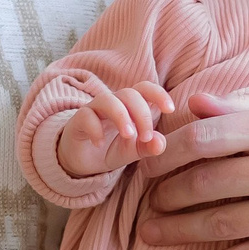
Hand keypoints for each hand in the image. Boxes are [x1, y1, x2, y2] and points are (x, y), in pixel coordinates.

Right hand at [53, 77, 175, 178]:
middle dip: (142, 114)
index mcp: (131, 106)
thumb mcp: (133, 151)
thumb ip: (148, 146)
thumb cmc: (111, 148)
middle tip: (146, 137)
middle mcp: (114, 103)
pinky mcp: (78, 120)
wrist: (83, 161)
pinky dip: (95, 129)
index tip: (170, 109)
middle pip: (129, 94)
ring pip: (107, 100)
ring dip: (121, 116)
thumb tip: (160, 143)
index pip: (145, 89)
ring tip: (128, 136)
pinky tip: (99, 144)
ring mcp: (94, 110)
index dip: (158, 94)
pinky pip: (86, 116)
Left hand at [138, 91, 248, 249]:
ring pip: (218, 223)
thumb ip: (244, 108)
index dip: (168, 153)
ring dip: (177, 230)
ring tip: (152, 232)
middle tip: (147, 201)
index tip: (149, 163)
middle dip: (166, 194)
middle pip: (205, 183)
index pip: (205, 139)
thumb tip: (193, 104)